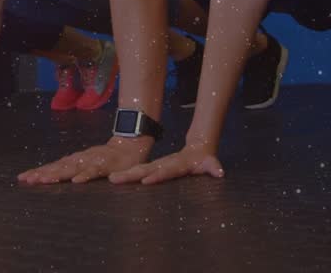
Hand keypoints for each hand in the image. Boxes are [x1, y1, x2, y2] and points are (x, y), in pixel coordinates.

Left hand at [18, 136, 153, 184]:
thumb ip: (73, 169)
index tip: (23, 178)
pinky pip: (94, 171)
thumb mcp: (88, 163)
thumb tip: (53, 174)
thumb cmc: (108, 158)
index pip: (54, 166)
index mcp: (76, 160)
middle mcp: (81, 159)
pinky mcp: (106, 165)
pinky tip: (76, 181)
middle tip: (27, 180)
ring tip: (44, 180)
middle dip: (42, 173)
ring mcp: (92, 161)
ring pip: (72, 168)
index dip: (39, 171)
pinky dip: (85, 175)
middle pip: (58, 167)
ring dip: (58, 174)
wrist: (131, 145)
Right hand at [109, 144, 223, 184]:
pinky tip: (114, 179)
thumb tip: (219, 172)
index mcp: (176, 164)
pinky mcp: (153, 168)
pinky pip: (138, 172)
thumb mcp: (210, 162)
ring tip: (111, 179)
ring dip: (125, 175)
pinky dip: (126, 175)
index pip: (166, 171)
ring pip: (138, 170)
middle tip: (115, 179)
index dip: (157, 176)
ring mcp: (157, 165)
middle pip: (146, 169)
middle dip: (131, 174)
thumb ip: (214, 166)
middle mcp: (164, 163)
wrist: (196, 148)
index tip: (145, 182)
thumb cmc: (203, 159)